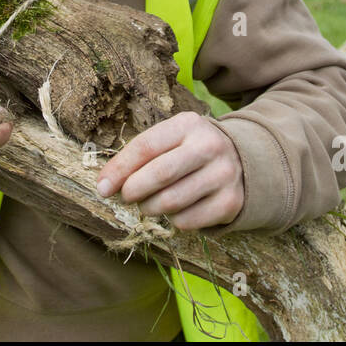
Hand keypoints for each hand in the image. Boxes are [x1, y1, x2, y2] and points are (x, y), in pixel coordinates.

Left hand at [95, 112, 244, 229]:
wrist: (242, 161)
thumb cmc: (190, 150)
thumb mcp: (170, 140)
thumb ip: (139, 156)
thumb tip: (104, 185)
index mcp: (188, 125)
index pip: (146, 146)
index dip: (119, 169)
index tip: (102, 188)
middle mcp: (209, 146)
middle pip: (160, 174)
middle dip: (133, 191)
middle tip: (126, 197)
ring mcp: (223, 175)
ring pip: (171, 202)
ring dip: (150, 208)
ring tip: (148, 204)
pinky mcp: (230, 202)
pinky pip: (187, 221)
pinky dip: (172, 220)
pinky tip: (174, 210)